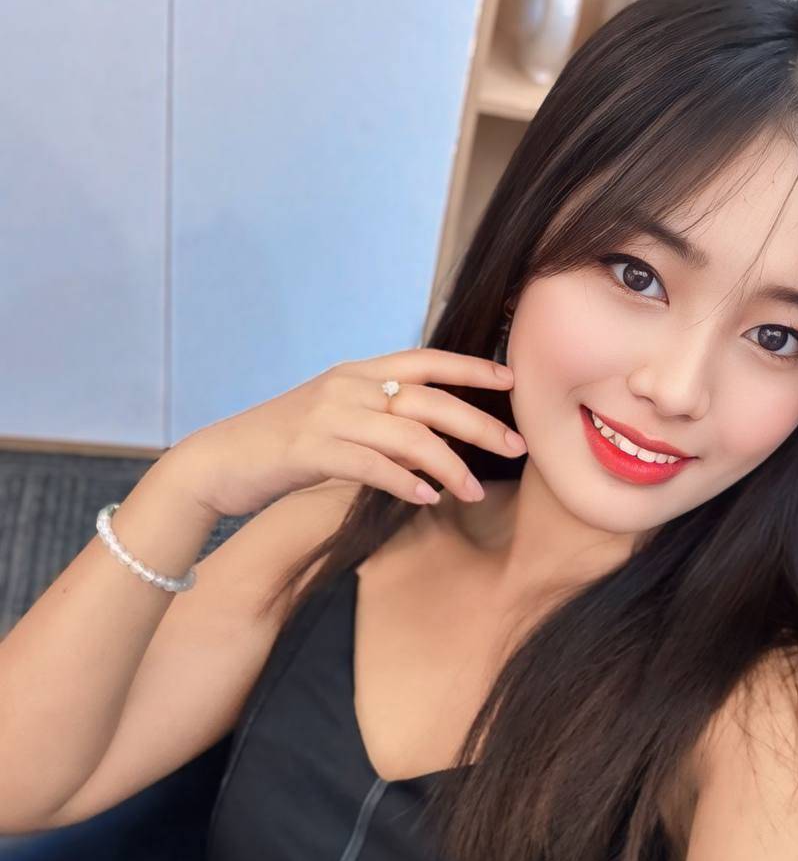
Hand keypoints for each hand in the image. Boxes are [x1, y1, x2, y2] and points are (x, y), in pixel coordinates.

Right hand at [167, 347, 524, 518]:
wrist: (218, 461)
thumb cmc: (281, 447)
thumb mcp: (334, 420)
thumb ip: (377, 421)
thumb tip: (427, 438)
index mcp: (354, 373)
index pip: (424, 361)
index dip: (470, 367)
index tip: (511, 379)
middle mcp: (346, 386)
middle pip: (428, 399)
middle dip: (478, 422)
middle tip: (516, 445)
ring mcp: (327, 416)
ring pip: (407, 435)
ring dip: (448, 465)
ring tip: (473, 492)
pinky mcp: (311, 451)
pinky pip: (372, 465)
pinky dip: (404, 482)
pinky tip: (426, 499)